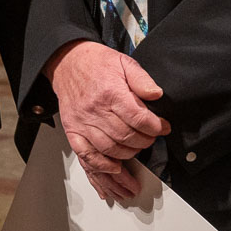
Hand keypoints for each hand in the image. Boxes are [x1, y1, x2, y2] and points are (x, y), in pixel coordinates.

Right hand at [44, 40, 169, 200]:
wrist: (67, 62)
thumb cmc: (96, 63)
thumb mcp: (124, 62)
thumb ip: (142, 79)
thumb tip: (156, 95)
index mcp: (110, 92)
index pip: (138, 118)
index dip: (155, 127)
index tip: (163, 128)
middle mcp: (95, 109)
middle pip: (125, 137)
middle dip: (144, 142)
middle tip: (151, 140)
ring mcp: (82, 122)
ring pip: (108, 149)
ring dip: (127, 157)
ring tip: (137, 155)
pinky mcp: (72, 130)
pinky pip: (86, 154)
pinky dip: (101, 166)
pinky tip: (114, 169)